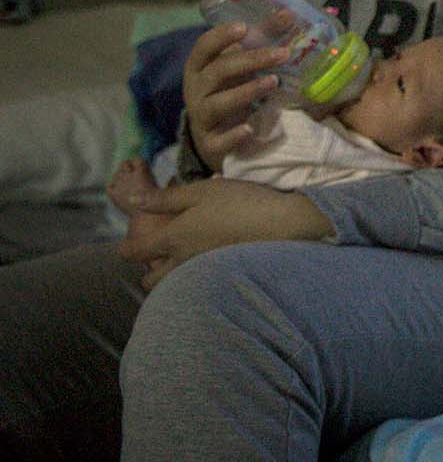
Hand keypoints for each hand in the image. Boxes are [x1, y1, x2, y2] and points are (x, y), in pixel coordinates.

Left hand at [115, 177, 333, 288]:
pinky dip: (193, 279)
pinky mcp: (221, 279)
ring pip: (173, 286)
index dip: (125, 248)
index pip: (133, 253)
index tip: (128, 243)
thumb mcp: (202, 191)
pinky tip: (207, 263)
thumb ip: (166, 199)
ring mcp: (202, 274)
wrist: (282, 225)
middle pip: (150, 281)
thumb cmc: (239, 202)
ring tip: (183, 260)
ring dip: (171, 278)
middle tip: (161, 253)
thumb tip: (134, 201)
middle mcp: (182, 263)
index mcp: (173, 239)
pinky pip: (196, 286)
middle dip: (149, 270)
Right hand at [181, 19, 292, 170]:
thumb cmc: (229, 87)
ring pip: (217, 104)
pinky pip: (218, 141)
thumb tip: (290, 12)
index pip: (203, 47)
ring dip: (245, 92)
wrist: (213, 133)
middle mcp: (196, 90)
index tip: (244, 27)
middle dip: (250, 61)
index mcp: (200, 66)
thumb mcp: (240, 63)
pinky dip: (233, 135)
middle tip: (283, 53)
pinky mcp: (210, 143)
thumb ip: (262, 38)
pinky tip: (249, 128)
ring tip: (273, 82)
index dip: (221, 36)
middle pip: (218, 72)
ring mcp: (201, 117)